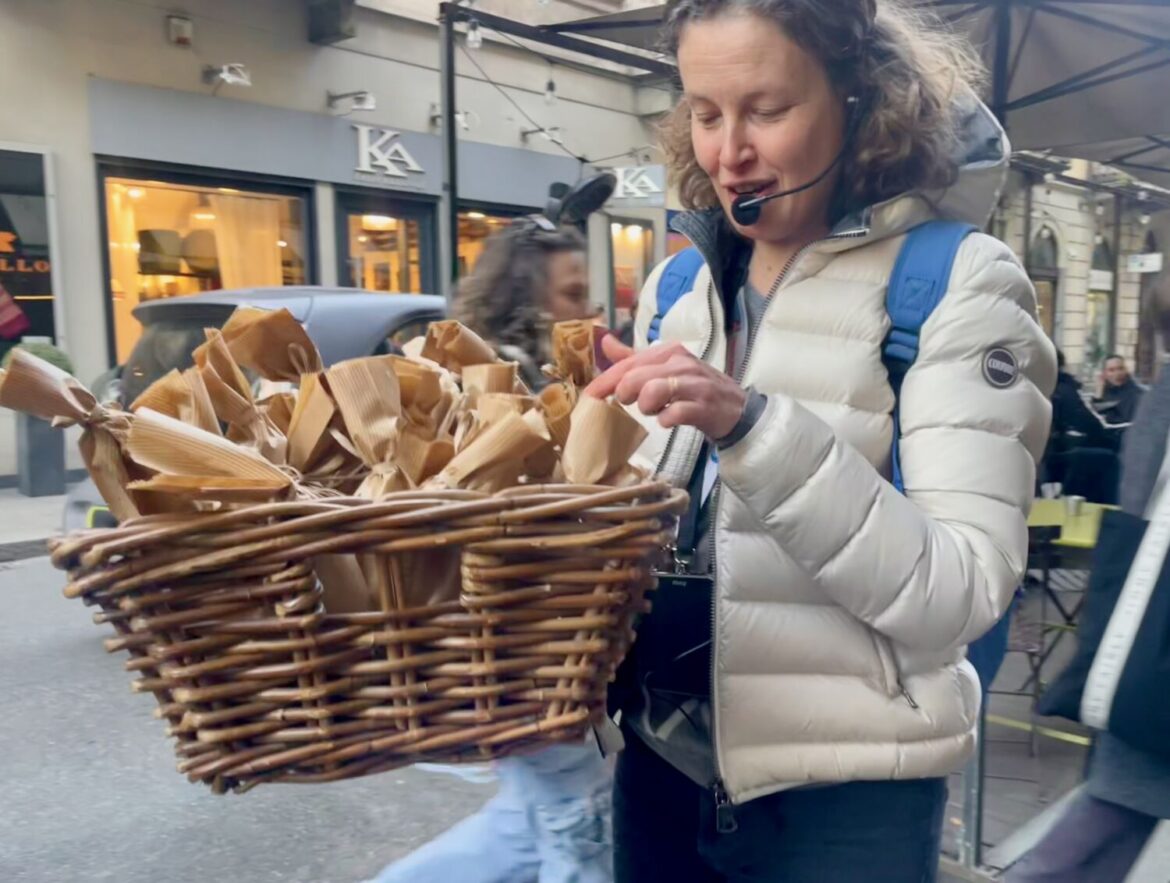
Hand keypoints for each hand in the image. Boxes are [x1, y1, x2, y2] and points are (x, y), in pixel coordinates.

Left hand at [585, 336, 746, 438]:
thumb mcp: (665, 368)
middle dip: (625, 394)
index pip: (628, 363)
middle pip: (636, 377)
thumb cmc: (695, 388)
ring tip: (655, 411)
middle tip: (629, 403)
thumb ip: (634, 357)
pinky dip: (666, 420)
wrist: (736, 409)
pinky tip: (669, 421)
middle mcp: (681, 363)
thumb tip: (605, 342)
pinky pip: (674, 414)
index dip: (605, 380)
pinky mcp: (704, 407)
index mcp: (669, 351)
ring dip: (646, 407)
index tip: (590, 396)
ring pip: (652, 392)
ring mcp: (694, 385)